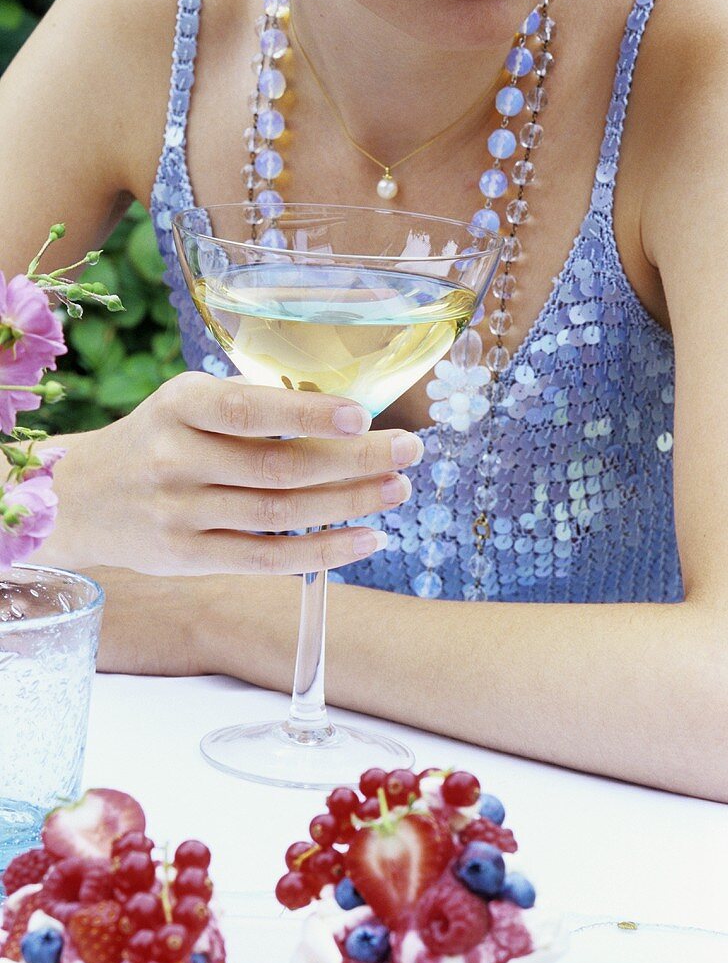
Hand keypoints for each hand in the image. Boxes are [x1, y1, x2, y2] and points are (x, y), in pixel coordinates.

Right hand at [44, 372, 421, 575]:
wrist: (81, 497)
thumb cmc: (156, 439)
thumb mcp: (185, 404)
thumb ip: (248, 406)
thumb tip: (342, 414)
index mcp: (179, 405)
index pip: (249, 410)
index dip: (308, 415)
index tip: (363, 414)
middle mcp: (175, 459)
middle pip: (278, 466)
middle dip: (353, 460)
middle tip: (409, 450)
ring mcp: (180, 514)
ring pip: (279, 514)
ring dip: (347, 504)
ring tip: (397, 490)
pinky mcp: (187, 558)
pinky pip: (265, 558)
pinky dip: (322, 551)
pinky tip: (366, 538)